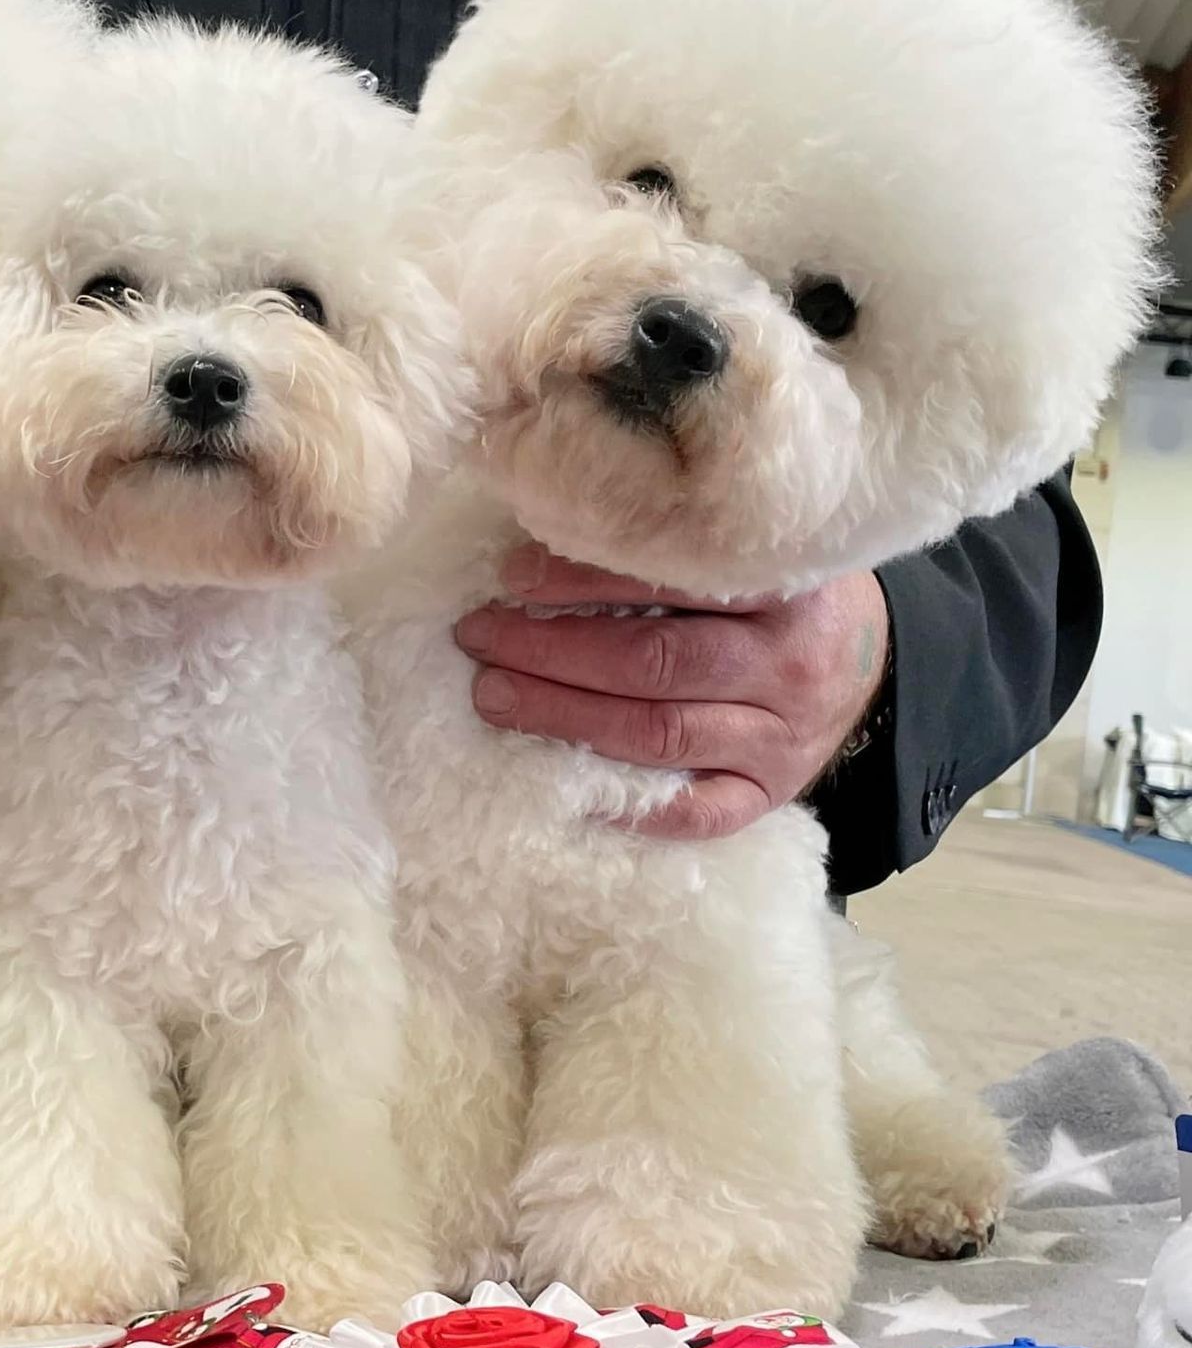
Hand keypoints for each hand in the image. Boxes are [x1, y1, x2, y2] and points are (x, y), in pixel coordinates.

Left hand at [453, 547, 888, 839]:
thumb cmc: (780, 592)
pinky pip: (698, 813)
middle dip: (550, 651)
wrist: (869, 657)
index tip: (510, 576)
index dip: (580, 579)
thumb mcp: (749, 548)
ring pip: (659, 735)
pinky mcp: (772, 793)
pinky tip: (564, 789)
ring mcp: (783, 738)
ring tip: (494, 695)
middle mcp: (789, 664)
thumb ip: (673, 544)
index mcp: (784, 586)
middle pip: (653, 662)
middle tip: (479, 638)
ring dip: (562, 716)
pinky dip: (629, 807)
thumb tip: (545, 534)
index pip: (669, 580)